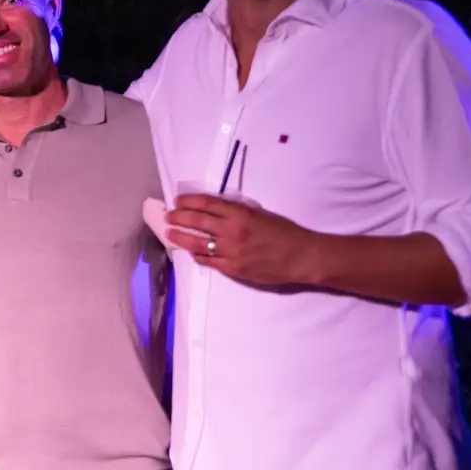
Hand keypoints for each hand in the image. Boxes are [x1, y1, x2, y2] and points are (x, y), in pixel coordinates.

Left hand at [166, 193, 321, 287]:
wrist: (302, 257)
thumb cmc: (285, 232)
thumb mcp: (261, 214)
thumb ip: (238, 212)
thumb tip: (215, 210)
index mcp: (241, 214)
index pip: (207, 204)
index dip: (189, 201)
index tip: (178, 200)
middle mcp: (232, 231)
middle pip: (197, 221)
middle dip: (178, 217)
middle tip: (168, 216)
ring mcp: (230, 251)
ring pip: (197, 242)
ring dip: (180, 237)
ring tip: (170, 234)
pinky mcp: (233, 268)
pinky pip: (208, 260)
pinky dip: (197, 254)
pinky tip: (191, 251)